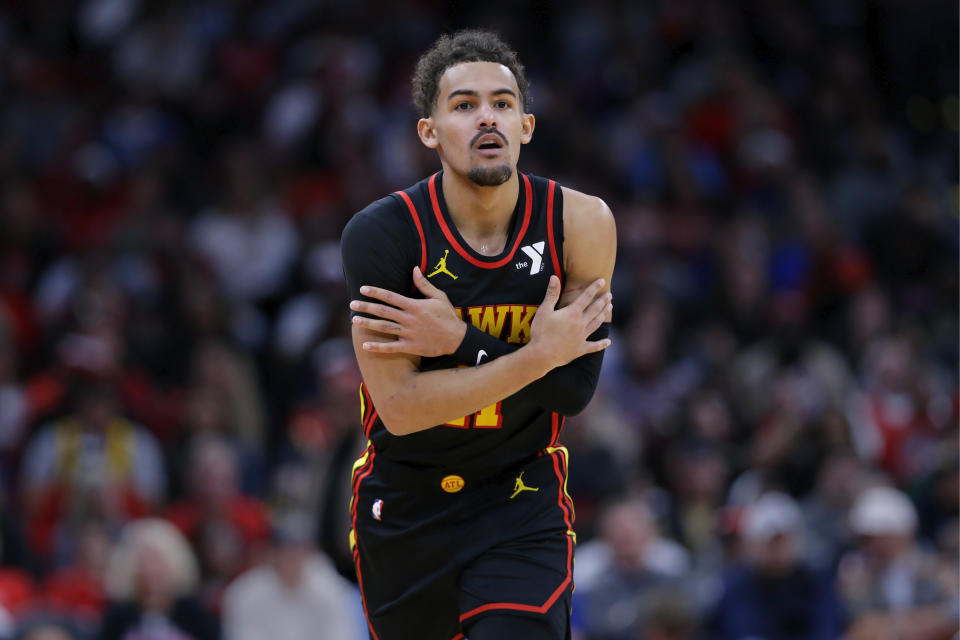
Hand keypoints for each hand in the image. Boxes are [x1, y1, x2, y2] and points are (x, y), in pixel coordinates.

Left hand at [349, 267, 466, 355]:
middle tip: (352, 304)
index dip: (376, 292)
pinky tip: (364, 345)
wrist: (457, 339)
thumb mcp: (439, 297)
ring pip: (384, 328)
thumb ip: (424, 284)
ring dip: (368, 324)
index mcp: (415, 305)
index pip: (391, 296)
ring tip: (354, 320)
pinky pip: (391, 348)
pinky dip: (377, 347)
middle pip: (383, 311)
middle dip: (366, 307)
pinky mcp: (411, 347)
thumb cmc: (448, 316)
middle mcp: (409, 319)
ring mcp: (409, 334)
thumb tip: (414, 269)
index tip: (363, 288)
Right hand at [528, 275, 610, 370]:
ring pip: (596, 323)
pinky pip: (593, 346)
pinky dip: (601, 344)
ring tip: (610, 308)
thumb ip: (551, 294)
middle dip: (603, 301)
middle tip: (610, 295)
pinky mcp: (580, 349)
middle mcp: (580, 324)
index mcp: (573, 313)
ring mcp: (582, 337)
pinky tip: (608, 342)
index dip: (594, 288)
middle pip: (595, 309)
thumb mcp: (544, 310)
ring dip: (604, 315)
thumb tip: (554, 277)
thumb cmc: (541, 332)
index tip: (602, 281)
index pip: (586, 297)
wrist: (541, 355)